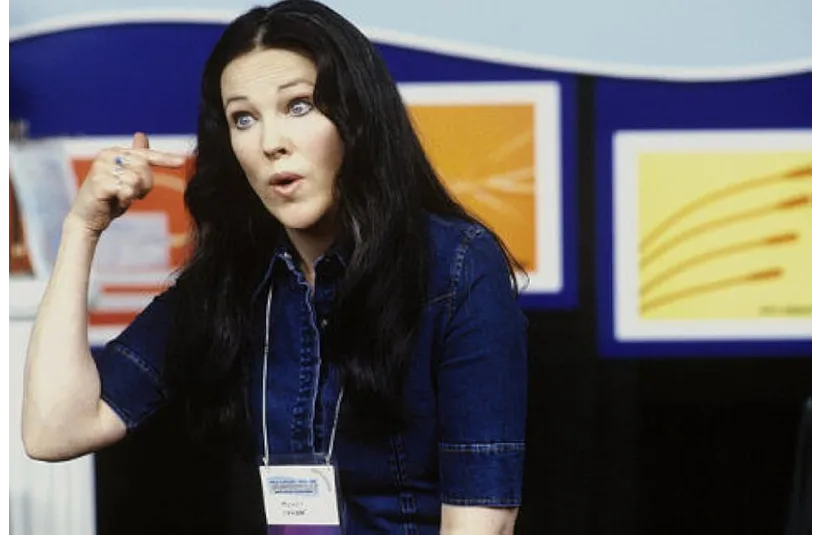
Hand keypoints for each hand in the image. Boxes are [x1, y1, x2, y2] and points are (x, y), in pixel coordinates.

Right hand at [66, 132, 185, 234]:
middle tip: (132, 194)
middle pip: (144, 168)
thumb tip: (141, 134)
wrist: (87, 218)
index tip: (182, 161)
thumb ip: (136, 158)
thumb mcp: (126, 176)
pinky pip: (127, 190)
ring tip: (122, 197)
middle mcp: (107, 156)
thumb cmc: (109, 198)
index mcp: (115, 152)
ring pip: (137, 179)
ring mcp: (101, 168)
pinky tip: (116, 201)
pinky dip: (126, 200)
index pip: (146, 154)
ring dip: (134, 193)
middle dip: (145, 185)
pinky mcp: (100, 183)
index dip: (165, 159)